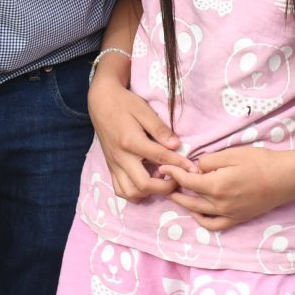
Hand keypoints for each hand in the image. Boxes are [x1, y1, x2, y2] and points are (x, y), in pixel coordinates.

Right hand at [90, 76, 186, 198]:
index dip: (179, 164)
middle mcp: (121, 157)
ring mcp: (114, 165)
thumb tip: (177, 145)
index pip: (160, 158)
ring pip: (130, 193)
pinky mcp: (111, 167)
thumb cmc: (124, 103)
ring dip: (148, 193)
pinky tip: (146, 183)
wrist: (101, 102)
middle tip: (177, 178)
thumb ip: (160, 129)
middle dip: (165, 187)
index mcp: (130, 141)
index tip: (193, 168)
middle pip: (144, 185)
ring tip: (161, 182)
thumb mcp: (144, 110)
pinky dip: (135, 193)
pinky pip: (120, 190)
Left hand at [163, 146, 294, 231]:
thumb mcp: (232, 154)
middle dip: (175, 188)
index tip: (163, 167)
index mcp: (216, 186)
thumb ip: (209, 162)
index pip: (186, 181)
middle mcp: (219, 204)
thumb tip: (196, 168)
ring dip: (184, 204)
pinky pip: (214, 225)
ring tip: (176, 194)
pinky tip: (197, 212)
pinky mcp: (238, 218)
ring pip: (198, 212)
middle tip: (167, 180)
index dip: (173, 173)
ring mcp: (229, 214)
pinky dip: (202, 220)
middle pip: (189, 198)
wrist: (286, 178)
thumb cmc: (261, 162)